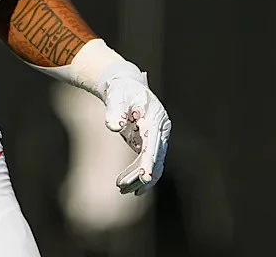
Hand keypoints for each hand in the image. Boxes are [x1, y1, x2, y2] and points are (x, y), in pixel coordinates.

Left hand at [100, 68, 171, 194]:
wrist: (126, 88)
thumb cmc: (121, 91)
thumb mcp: (116, 96)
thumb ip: (115, 110)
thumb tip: (113, 126)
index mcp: (156, 117)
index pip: (154, 143)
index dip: (149, 161)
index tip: (145, 177)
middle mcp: (161, 129)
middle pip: (155, 157)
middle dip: (140, 174)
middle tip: (121, 186)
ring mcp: (158, 137)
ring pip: (153, 164)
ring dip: (138, 178)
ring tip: (120, 188)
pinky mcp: (151, 144)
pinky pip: (147, 163)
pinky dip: (137, 174)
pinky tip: (125, 183)